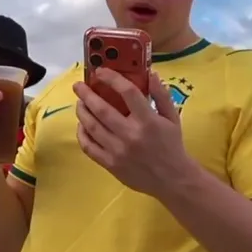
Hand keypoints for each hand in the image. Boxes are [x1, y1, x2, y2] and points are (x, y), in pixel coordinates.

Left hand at [73, 68, 193, 197]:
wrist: (173, 179)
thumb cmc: (172, 145)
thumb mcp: (172, 118)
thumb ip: (161, 95)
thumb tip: (150, 74)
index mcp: (148, 121)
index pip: (127, 93)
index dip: (112, 79)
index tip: (101, 71)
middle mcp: (130, 135)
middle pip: (102, 109)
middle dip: (86, 94)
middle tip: (78, 86)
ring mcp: (118, 151)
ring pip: (92, 127)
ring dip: (82, 112)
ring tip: (79, 103)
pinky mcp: (110, 164)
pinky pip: (89, 147)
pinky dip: (82, 134)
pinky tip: (82, 125)